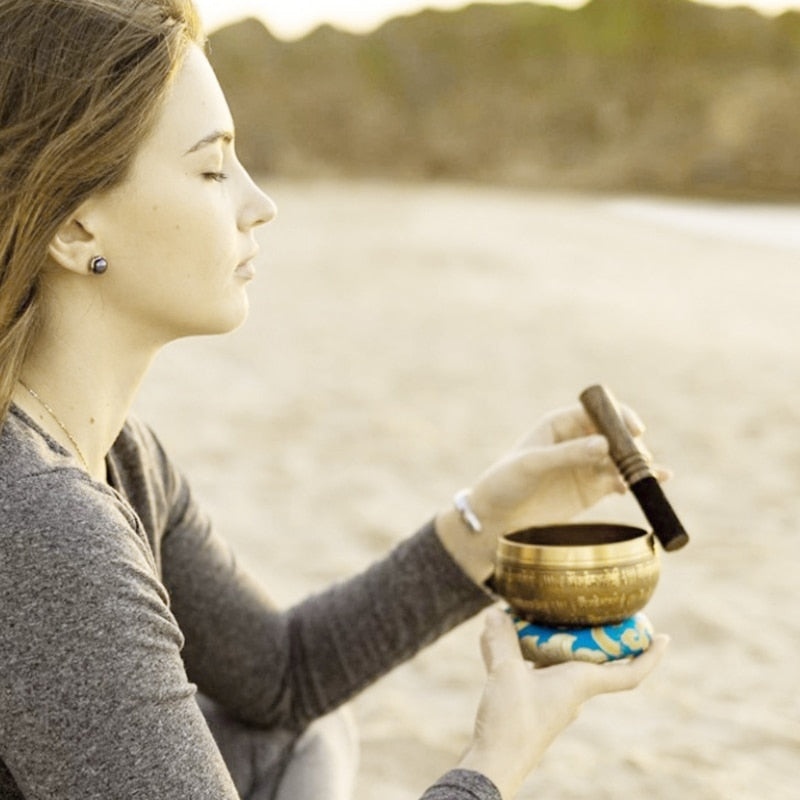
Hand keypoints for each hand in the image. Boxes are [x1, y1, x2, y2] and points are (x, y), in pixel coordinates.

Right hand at [459, 608, 667, 799]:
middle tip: (591, 608)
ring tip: (526, 613)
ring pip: (556, 661)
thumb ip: (503, 640)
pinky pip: (530, 669)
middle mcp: (572, 692)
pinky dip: (519, 651)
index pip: (630, 673)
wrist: (494, 764)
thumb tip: (496, 611)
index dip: (650, 656)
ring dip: (546, 638)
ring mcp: (551, 700)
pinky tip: (495, 637)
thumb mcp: (506, 673)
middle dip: (593, 633)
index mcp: (581, 683)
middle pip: (593, 659)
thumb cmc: (512, 722)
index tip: (664, 637)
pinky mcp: (528, 705)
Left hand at [467, 402, 652, 533]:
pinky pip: (622, 481)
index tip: (635, 429)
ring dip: (638, 464)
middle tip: (640, 460)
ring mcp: (587, 464)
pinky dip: (638, 482)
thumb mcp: (533, 464)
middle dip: (631, 444)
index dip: (619, 416)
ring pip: (622, 458)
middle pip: (615, 434)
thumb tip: (605, 444)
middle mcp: (577, 440)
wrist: (497, 519)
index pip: (597, 411)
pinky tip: (653, 485)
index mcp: (559, 423)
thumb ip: (568, 454)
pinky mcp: (593, 489)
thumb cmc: (506, 482)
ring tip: (648, 476)